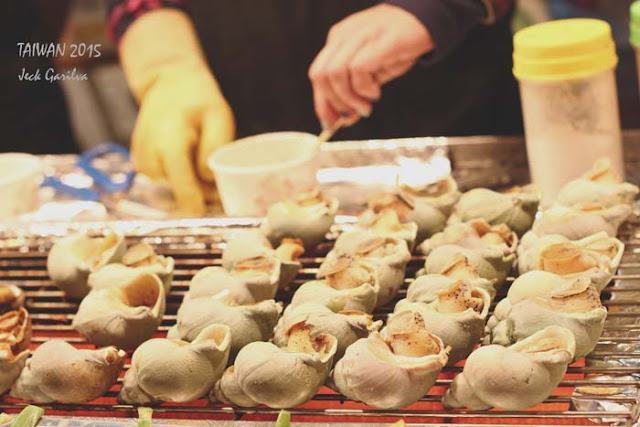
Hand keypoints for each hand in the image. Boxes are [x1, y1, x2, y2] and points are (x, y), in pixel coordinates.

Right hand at [120, 9, 234, 214]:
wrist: (169, 83)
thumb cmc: (199, 99)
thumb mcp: (219, 116)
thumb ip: (215, 147)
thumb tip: (208, 179)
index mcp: (170, 136)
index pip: (179, 177)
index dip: (192, 199)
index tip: (202, 212)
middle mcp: (149, 148)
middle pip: (173, 185)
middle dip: (196, 193)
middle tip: (219, 188)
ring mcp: (140, 154)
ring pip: (166, 185)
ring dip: (185, 184)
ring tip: (201, 166)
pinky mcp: (138, 158)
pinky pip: (159, 179)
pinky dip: (174, 177)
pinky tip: (185, 162)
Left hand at [309, 4, 433, 129]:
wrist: (428, 21)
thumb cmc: (400, 46)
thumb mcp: (372, 70)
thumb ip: (355, 88)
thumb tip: (345, 115)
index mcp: (338, 40)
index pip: (318, 74)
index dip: (321, 102)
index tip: (331, 121)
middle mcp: (344, 35)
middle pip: (320, 75)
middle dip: (334, 102)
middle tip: (353, 115)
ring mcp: (361, 35)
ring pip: (335, 73)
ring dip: (349, 98)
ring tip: (367, 106)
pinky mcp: (379, 40)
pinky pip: (358, 69)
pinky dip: (364, 88)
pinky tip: (376, 93)